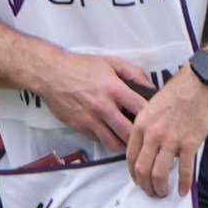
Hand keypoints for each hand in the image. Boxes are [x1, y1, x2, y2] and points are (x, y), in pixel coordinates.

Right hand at [32, 49, 153, 159]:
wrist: (50, 73)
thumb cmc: (81, 66)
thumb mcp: (111, 63)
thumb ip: (135, 74)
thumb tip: (152, 88)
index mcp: (114, 89)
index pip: (142, 109)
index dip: (153, 116)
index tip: (157, 119)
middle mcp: (103, 107)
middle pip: (130, 133)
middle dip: (140, 137)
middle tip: (146, 137)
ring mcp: (90, 119)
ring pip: (114, 143)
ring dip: (124, 144)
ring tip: (130, 141)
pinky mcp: (79, 127)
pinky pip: (98, 140)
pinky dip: (107, 139)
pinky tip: (111, 134)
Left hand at [124, 64, 207, 200]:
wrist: (198, 84)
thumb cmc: (175, 94)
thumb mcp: (150, 107)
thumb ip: (145, 127)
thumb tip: (145, 148)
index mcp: (141, 125)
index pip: (130, 156)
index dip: (133, 173)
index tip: (138, 180)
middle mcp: (153, 134)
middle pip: (142, 169)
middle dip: (145, 185)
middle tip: (150, 192)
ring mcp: (171, 140)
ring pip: (160, 173)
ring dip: (160, 188)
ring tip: (163, 193)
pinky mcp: (190, 143)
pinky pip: (184, 169)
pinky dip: (183, 184)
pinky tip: (182, 190)